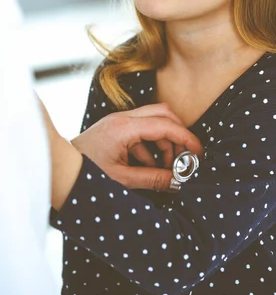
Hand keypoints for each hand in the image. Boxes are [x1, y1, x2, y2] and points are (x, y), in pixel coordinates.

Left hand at [71, 103, 203, 191]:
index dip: (186, 137)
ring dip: (165, 142)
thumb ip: (153, 179)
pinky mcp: (116, 128)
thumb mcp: (122, 180)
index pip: (165, 124)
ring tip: (166, 168)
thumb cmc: (85, 175)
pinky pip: (142, 130)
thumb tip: (178, 180)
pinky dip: (152, 146)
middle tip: (183, 158)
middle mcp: (122, 118)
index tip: (198, 152)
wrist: (59, 170)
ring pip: (154, 121)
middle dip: (178, 134)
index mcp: (124, 128)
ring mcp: (119, 121)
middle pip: (163, 113)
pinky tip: (150, 167)